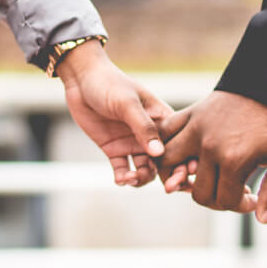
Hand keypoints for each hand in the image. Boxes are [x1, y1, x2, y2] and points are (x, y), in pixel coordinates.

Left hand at [58, 40, 174, 186]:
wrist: (81, 79)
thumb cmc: (110, 83)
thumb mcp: (128, 103)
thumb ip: (143, 127)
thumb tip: (159, 153)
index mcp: (162, 119)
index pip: (179, 144)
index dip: (185, 161)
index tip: (185, 175)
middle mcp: (150, 134)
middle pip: (166, 161)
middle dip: (169, 176)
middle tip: (168, 188)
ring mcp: (132, 143)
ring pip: (145, 170)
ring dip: (142, 178)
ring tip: (131, 179)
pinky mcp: (114, 149)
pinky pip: (123, 169)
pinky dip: (124, 178)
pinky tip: (120, 179)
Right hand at [157, 91, 266, 222]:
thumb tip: (260, 219)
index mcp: (235, 159)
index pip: (225, 200)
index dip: (240, 206)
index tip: (252, 198)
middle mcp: (210, 146)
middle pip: (200, 192)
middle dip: (217, 199)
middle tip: (232, 191)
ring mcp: (197, 127)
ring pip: (168, 163)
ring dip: (179, 175)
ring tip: (199, 177)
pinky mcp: (192, 112)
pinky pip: (166, 132)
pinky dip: (165, 145)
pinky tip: (183, 154)